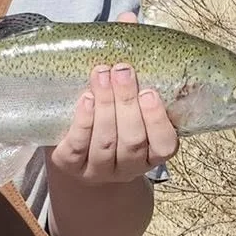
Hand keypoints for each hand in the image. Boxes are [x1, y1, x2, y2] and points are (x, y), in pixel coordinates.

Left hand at [48, 61, 179, 185]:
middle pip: (132, 141)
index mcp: (151, 155)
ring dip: (105, 106)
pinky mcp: (71, 167)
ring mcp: (99, 171)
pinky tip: (86, 99)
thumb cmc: (112, 125)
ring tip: (101, 76)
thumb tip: (138, 64)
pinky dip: (83, 122)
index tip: (148, 92)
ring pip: (105, 143)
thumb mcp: (133, 114)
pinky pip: (77, 148)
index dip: (157, 120)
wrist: (77, 155)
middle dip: (127, 103)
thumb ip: (140, 96)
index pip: (164, 145)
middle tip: (122, 72)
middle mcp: (127, 168)